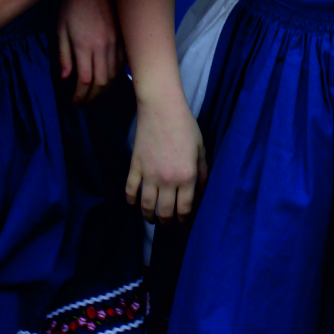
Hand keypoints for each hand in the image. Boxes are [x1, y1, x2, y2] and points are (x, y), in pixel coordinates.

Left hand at [57, 0, 122, 105]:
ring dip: (104, 90)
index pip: (84, 81)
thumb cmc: (71, 5)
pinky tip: (108, 81)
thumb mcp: (60, 30)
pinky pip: (122, 64)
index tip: (73, 103)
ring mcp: (116, 43)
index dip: (79, 96)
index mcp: (84, 46)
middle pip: (101, 83)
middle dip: (92, 98)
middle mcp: (103, 47)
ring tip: (94, 96)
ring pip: (114, 75)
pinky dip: (115, 77)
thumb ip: (63, 55)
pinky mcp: (122, 38)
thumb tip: (65, 78)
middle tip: (83, 104)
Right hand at [126, 86, 207, 221]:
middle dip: (167, 223)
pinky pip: (130, 191)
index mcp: (187, 177)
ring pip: (146, 207)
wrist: (161, 108)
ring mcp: (149, 174)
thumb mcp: (201, 150)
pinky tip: (136, 205)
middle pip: (165, 213)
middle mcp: (168, 180)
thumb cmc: (185, 127)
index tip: (184, 224)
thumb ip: (203, 174)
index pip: (184, 210)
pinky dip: (131, 202)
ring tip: (153, 219)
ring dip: (149, 217)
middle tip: (168, 225)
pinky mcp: (135, 167)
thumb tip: (203, 194)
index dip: (184, 221)